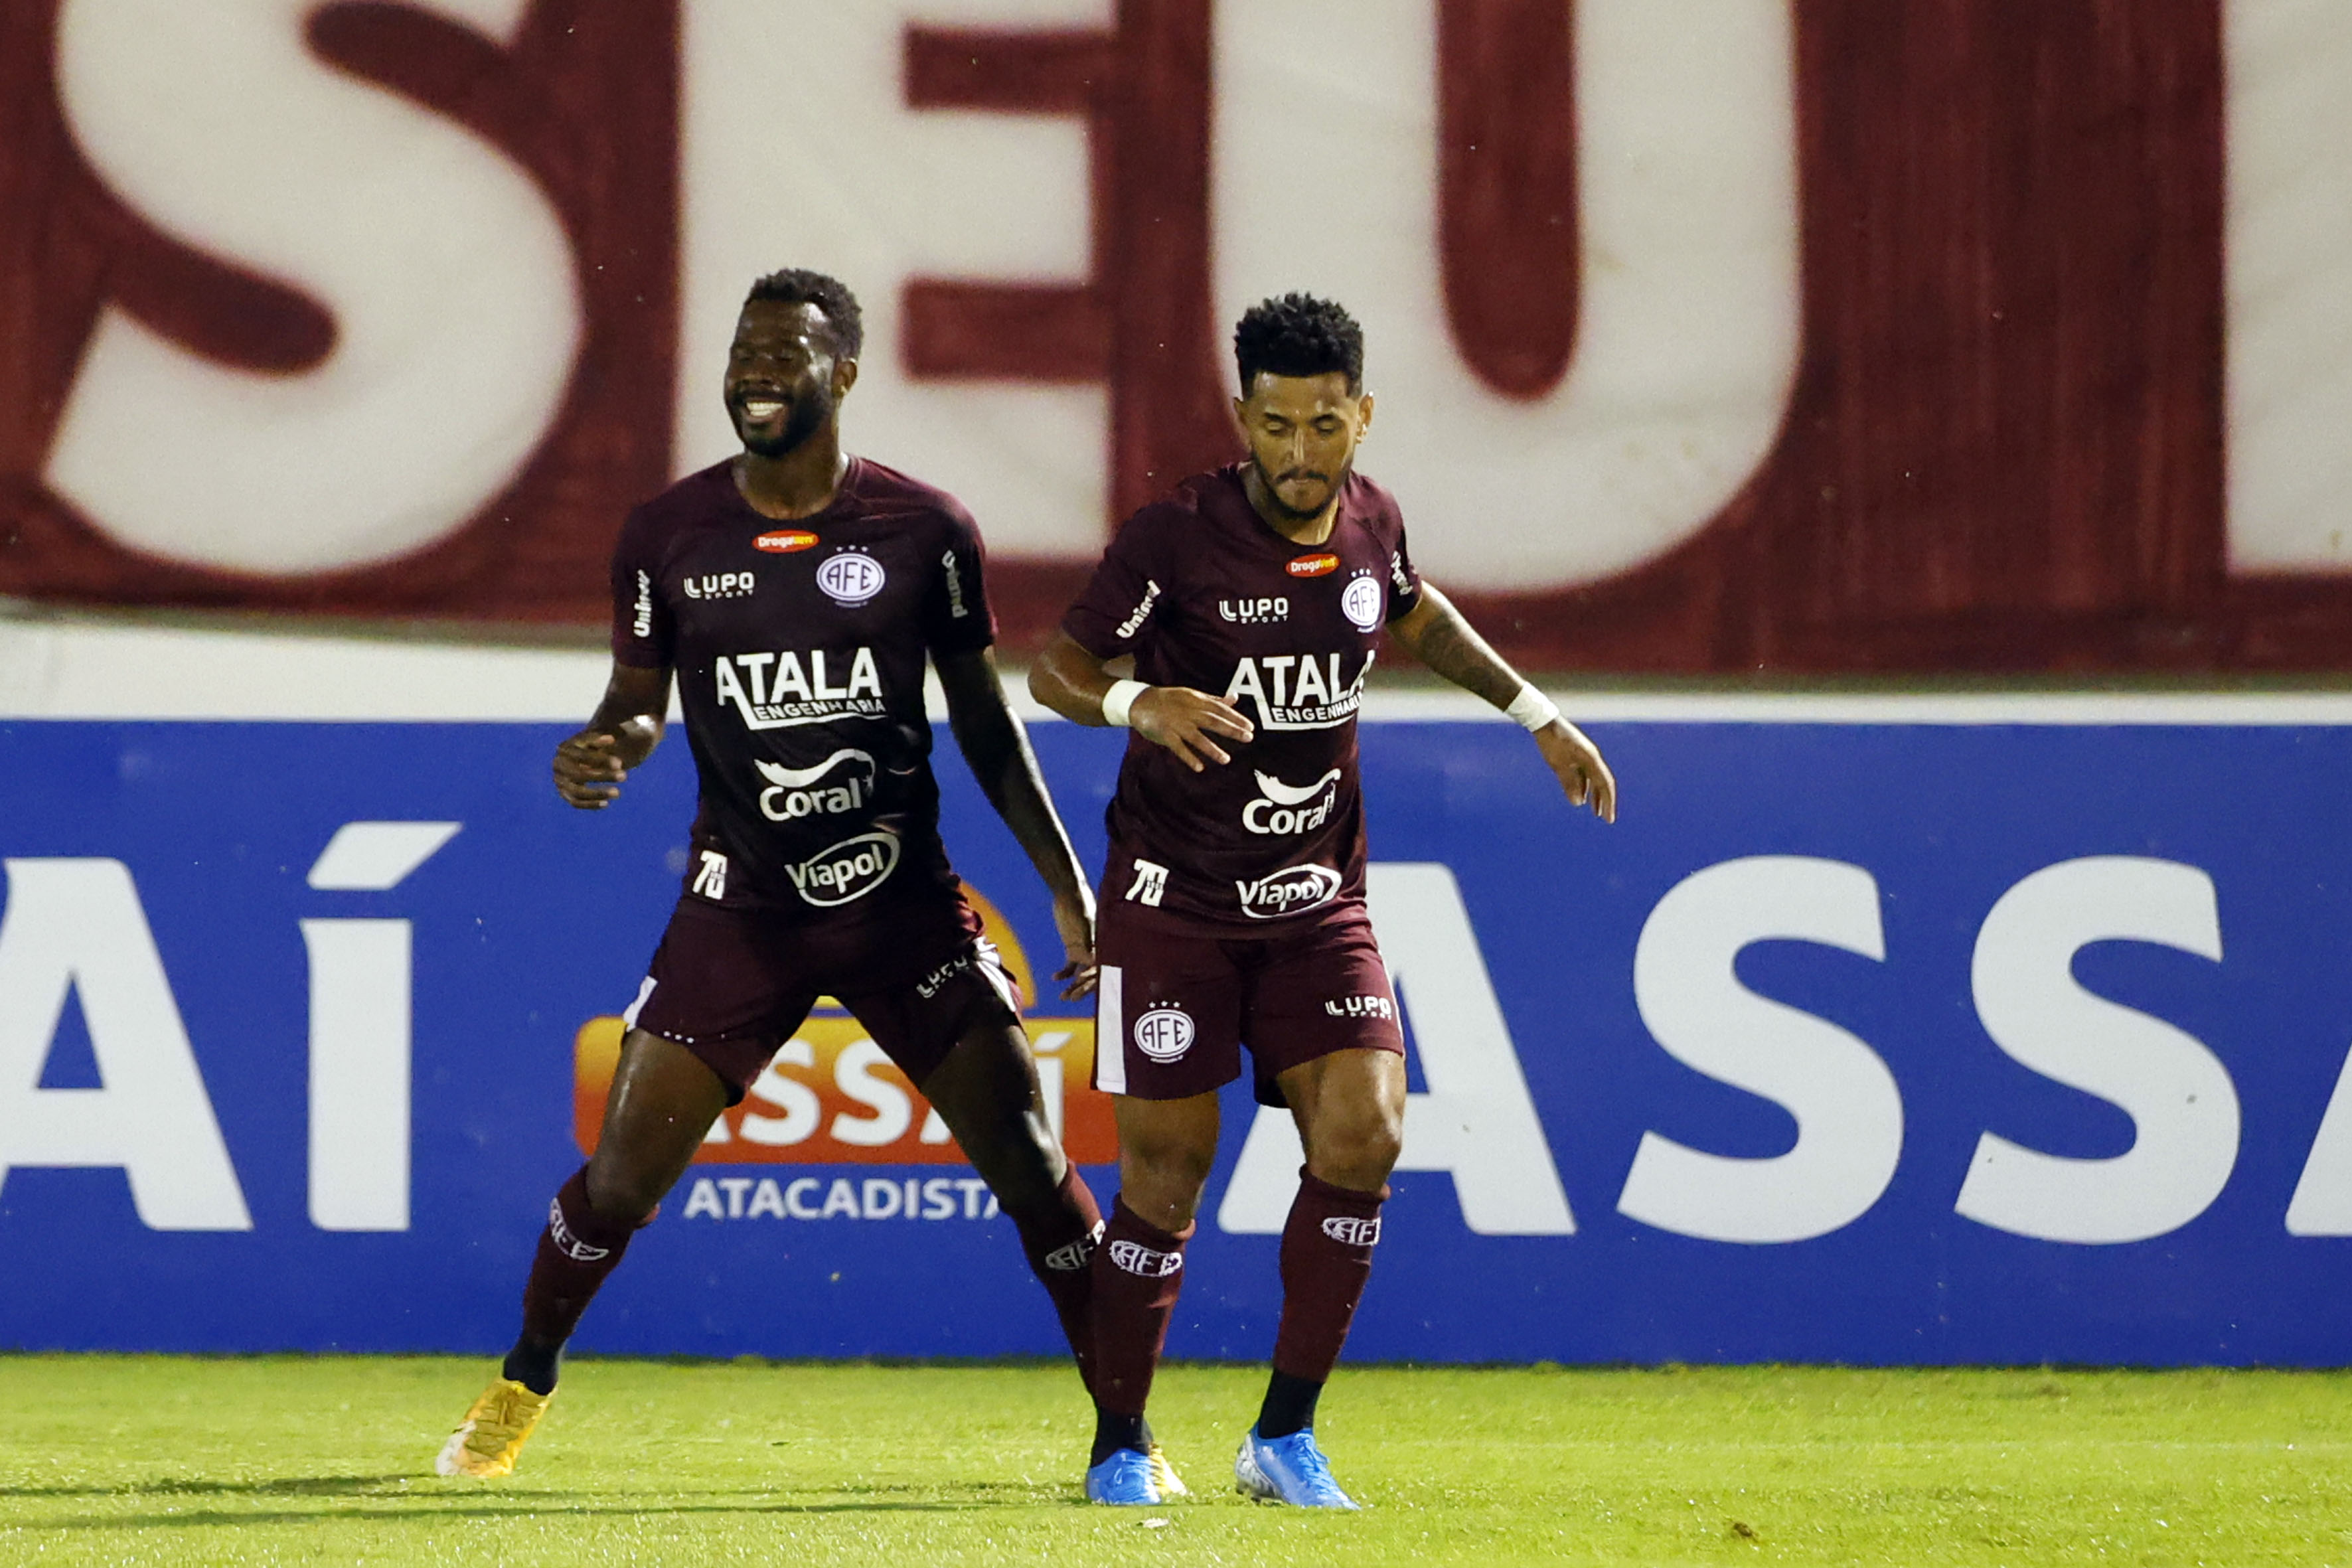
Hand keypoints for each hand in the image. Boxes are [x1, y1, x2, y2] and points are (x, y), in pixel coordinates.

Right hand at [553, 728, 628, 807]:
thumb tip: (610, 739)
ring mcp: (560, 781)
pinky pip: (576, 803)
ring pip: (576, 792)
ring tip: (617, 793)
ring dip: (597, 793)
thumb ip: (602, 737)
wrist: (583, 756)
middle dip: (602, 776)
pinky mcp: (564, 793)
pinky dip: (590, 804)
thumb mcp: (597, 737)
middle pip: (579, 775)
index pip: (581, 756)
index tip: (619, 763)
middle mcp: (558, 765)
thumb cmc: (594, 744)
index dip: (600, 759)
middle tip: (624, 776)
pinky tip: (606, 803)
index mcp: (565, 749)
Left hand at [1048, 888, 1098, 1000]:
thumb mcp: (1083, 924)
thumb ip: (1088, 942)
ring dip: (1074, 986)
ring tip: (1063, 997)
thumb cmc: (1077, 905)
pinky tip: (1055, 978)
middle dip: (1084, 988)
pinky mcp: (1074, 947)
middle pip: (1093, 975)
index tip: (1083, 986)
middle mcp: (1097, 949)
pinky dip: (1064, 974)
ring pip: (1081, 973)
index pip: (1103, 968)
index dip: (1094, 980)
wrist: (1068, 892)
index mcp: (1104, 944)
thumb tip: (1095, 963)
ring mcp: (1085, 949)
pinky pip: (1071, 966)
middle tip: (1071, 997)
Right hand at [1130, 686, 1253, 771]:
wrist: (1140, 701)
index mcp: (1196, 700)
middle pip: (1213, 721)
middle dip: (1231, 730)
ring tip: (1226, 760)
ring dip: (1212, 749)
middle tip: (1248, 738)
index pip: (1220, 709)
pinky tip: (1200, 767)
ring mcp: (1176, 724)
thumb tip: (1235, 698)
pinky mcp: (1165, 734)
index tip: (1250, 727)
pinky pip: (1178, 748)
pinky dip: (1188, 757)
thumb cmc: (1170, 700)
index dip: (1236, 718)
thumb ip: (1214, 700)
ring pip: (1197, 737)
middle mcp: (1188, 711)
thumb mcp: (1192, 696)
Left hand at [1536, 719, 1616, 822]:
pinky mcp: (1577, 755)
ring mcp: (1585, 756)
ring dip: (1594, 795)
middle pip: (1603, 782)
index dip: (1608, 801)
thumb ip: (1568, 783)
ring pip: (1594, 779)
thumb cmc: (1551, 742)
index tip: (1609, 818)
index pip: (1605, 783)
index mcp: (1591, 758)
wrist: (1543, 721)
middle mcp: (1592, 757)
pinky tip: (1581, 797)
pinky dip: (1585, 787)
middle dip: (1605, 801)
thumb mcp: (1558, 764)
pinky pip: (1585, 774)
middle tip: (1606, 818)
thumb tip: (1577, 804)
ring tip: (1594, 812)